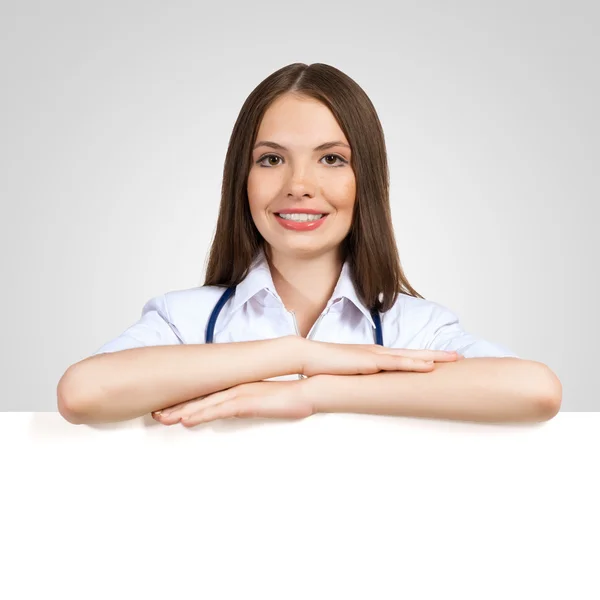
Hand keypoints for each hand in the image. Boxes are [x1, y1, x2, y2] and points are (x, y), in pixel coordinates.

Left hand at [152, 379, 311, 426]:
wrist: (308, 392)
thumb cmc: (290, 399)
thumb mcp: (265, 402)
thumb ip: (250, 404)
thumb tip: (241, 410)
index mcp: (237, 388)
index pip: (206, 395)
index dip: (186, 402)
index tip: (168, 408)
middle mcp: (234, 388)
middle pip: (199, 398)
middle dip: (175, 406)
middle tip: (155, 413)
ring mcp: (239, 393)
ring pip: (203, 404)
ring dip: (180, 411)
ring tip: (160, 418)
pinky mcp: (246, 402)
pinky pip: (218, 409)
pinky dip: (200, 414)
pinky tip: (185, 420)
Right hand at [300, 339, 461, 376]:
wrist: (310, 356)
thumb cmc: (327, 366)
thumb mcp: (349, 375)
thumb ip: (361, 381)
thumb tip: (369, 391)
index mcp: (375, 356)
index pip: (405, 356)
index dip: (424, 357)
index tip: (442, 360)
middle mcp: (379, 353)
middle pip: (414, 353)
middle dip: (437, 355)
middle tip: (459, 357)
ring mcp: (376, 356)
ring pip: (411, 356)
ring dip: (433, 357)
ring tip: (453, 359)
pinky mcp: (370, 362)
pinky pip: (397, 363)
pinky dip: (415, 363)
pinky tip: (429, 366)